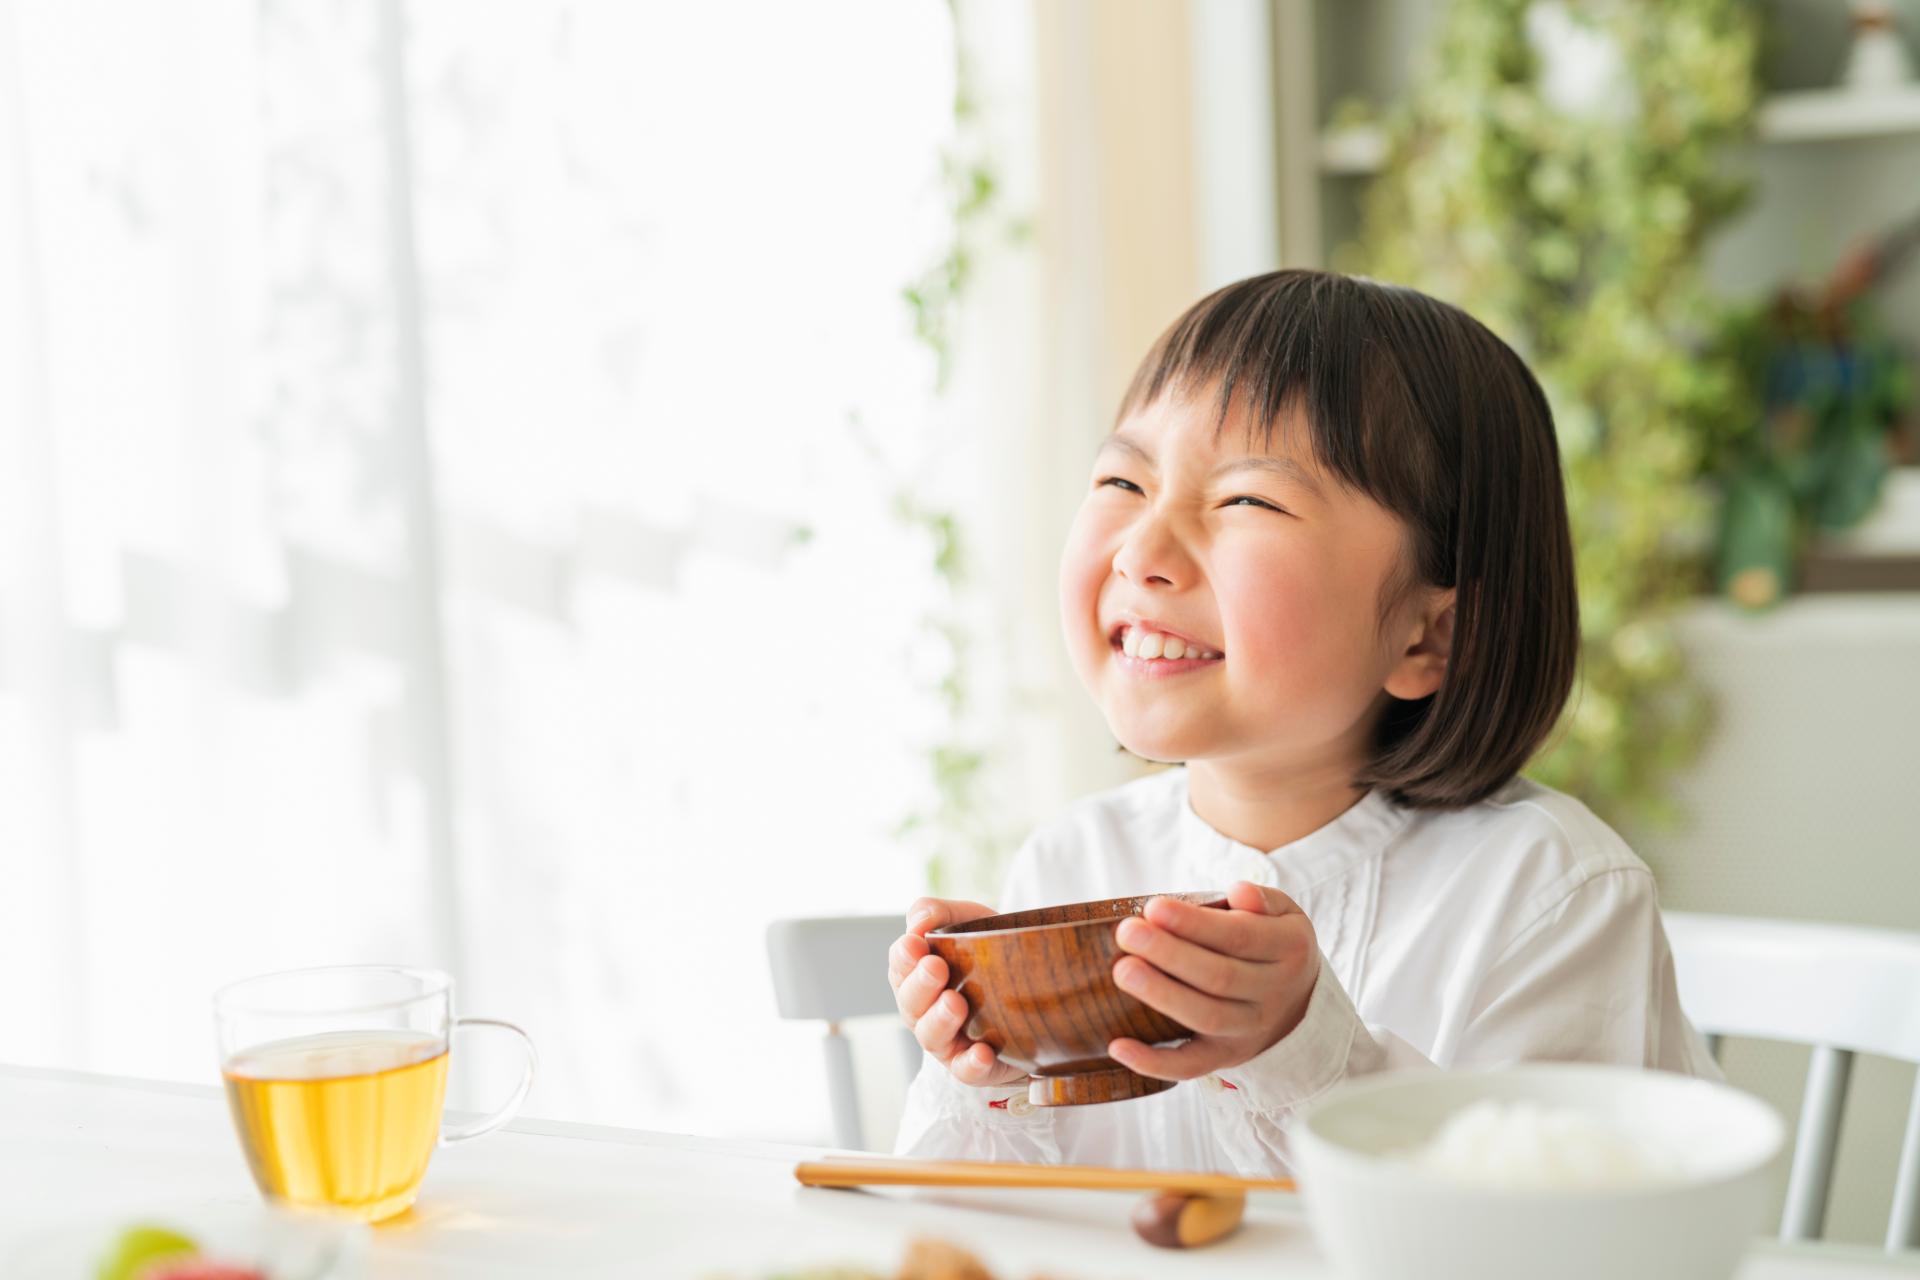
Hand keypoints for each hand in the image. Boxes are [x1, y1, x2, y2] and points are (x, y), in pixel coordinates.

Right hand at [888, 897, 1029, 1086]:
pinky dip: (972, 1064)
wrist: (1030, 991)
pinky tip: (982, 1052)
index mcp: (916, 975)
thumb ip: (937, 912)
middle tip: (936, 967)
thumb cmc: (984, 953)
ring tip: (955, 1003)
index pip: (900, 966)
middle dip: (920, 984)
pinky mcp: (974, 1065)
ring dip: (941, 1020)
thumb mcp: (965, 922)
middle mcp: (925, 1010)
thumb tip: (917, 921)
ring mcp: (948, 1040)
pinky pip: (967, 1070)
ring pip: (932, 1037)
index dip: (904, 957)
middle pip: (911, 1003)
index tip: (915, 943)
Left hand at [1107, 881, 1318, 1080]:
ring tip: (1122, 971)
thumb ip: (1263, 898)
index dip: (1195, 924)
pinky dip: (1154, 1062)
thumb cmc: (1273, 944)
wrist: (1298, 1003)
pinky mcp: (1226, 1057)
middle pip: (1220, 977)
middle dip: (1169, 954)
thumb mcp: (1283, 913)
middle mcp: (1274, 994)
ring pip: (1206, 1018)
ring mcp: (1249, 1030)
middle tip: (1127, 933)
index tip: (1153, 907)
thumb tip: (1239, 893)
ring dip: (1162, 995)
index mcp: (1289, 950)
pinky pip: (1191, 1066)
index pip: (1240, 936)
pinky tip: (1118, 1045)